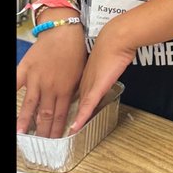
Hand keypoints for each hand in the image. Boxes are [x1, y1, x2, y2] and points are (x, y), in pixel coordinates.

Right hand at [16, 22, 87, 137]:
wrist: (64, 33)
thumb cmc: (75, 52)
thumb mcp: (81, 75)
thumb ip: (73, 91)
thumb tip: (72, 104)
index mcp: (66, 90)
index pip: (61, 115)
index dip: (57, 129)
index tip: (54, 140)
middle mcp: (50, 87)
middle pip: (45, 114)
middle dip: (42, 130)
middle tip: (39, 143)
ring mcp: (36, 79)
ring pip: (30, 104)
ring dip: (25, 120)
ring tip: (21, 133)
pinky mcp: (25, 68)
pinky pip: (14, 83)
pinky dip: (12, 94)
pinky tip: (11, 108)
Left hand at [68, 16, 137, 134]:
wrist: (115, 39)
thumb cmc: (114, 45)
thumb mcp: (106, 58)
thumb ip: (105, 66)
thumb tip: (109, 68)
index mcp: (85, 76)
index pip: (75, 95)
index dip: (68, 105)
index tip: (63, 115)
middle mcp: (84, 82)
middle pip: (72, 103)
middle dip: (64, 116)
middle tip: (56, 128)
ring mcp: (89, 85)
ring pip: (77, 107)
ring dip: (69, 120)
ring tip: (62, 132)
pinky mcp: (96, 88)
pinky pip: (86, 106)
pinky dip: (81, 118)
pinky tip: (76, 127)